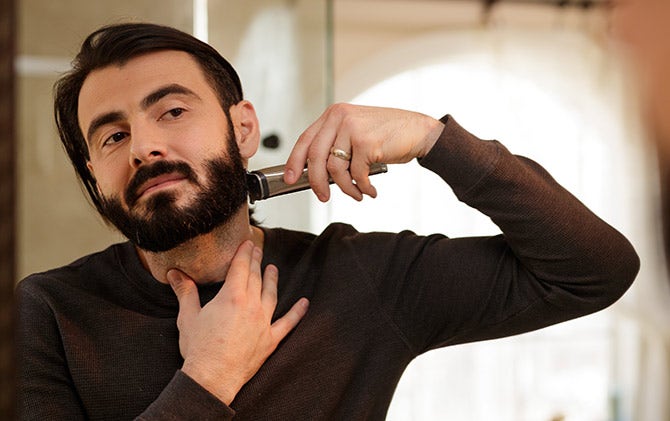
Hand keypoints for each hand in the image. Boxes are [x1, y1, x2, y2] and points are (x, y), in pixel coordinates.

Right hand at [167, 241, 308, 404]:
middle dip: (256, 262)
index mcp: (232, 296)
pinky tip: (304, 303)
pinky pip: (288, 323)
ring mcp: (263, 322)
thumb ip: (185, 292)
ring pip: (271, 295)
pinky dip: (297, 313)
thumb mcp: (188, 317)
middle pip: (256, 277)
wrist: (212, 378)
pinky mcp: (270, 339)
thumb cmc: (199, 348)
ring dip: (272, 280)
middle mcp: (251, 305)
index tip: (247, 243)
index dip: (244, 253)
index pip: (241, 267)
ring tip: (273, 269)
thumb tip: (174, 273)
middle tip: (258, 250)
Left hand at [283, 103, 443, 201]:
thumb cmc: (388, 134)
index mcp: (334, 114)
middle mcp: (340, 118)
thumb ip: (336, 145)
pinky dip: (362, 188)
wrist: (419, 132)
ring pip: (335, 169)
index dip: (295, 162)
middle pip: (315, 157)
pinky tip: (369, 190)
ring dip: (345, 188)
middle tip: (323, 197)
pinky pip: (356, 175)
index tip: (290, 179)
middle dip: (317, 182)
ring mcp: (353, 129)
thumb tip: (315, 174)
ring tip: (357, 193)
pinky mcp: (366, 143)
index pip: (305, 140)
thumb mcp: (356, 132)